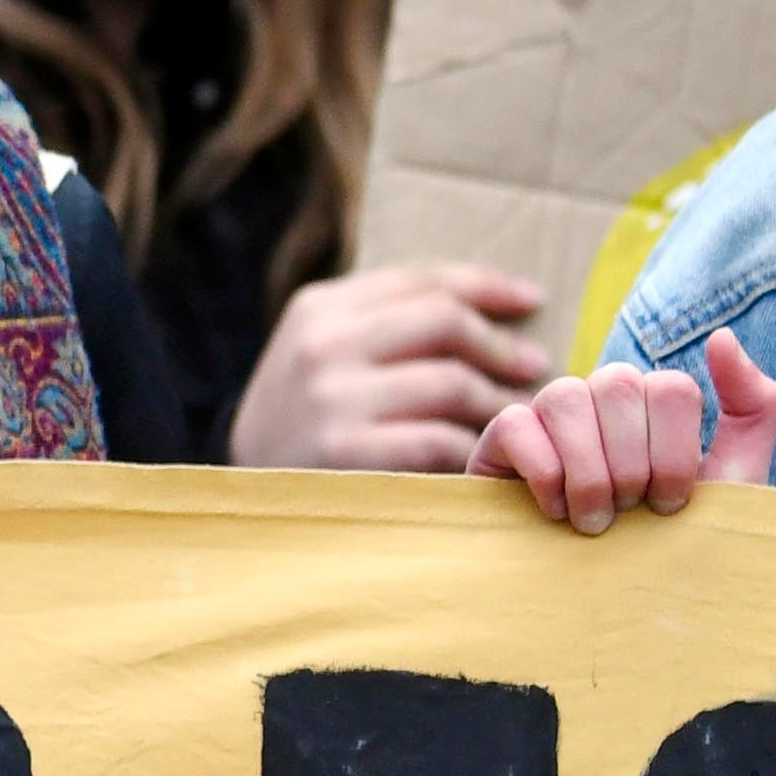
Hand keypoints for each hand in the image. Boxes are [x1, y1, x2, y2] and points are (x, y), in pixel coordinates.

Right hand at [231, 260, 559, 469]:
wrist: (241, 496)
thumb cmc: (301, 423)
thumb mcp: (321, 356)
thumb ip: (381, 326)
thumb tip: (484, 311)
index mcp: (319, 307)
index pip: (423, 279)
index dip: (487, 285)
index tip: (531, 300)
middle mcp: (322, 344)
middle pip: (444, 320)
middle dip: (500, 343)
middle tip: (534, 366)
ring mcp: (331, 399)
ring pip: (449, 381)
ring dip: (497, 400)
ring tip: (514, 415)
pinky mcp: (344, 454)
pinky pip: (437, 441)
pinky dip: (471, 446)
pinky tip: (483, 453)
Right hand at [475, 338, 775, 529]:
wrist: (615, 614)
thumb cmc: (672, 547)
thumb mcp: (733, 482)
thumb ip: (752, 408)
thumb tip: (720, 336)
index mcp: (654, 402)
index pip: (671, 387)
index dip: (675, 453)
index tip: (670, 506)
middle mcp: (601, 398)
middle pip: (618, 383)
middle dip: (632, 464)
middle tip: (630, 514)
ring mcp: (549, 416)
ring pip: (566, 397)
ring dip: (588, 471)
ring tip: (594, 523)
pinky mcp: (500, 442)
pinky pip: (517, 424)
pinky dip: (543, 471)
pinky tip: (555, 512)